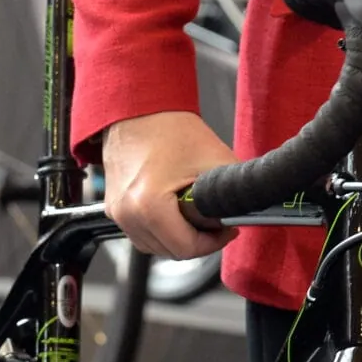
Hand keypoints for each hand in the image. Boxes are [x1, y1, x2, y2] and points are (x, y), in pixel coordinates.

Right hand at [100, 111, 237, 258]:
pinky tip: (175, 211)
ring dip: (178, 238)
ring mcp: (117, 212)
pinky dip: (161, 230)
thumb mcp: (214, 160)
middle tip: (215, 222)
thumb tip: (248, 214)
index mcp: (148, 205)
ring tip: (195, 214)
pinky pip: (141, 234)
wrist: (139, 109)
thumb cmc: (170, 128)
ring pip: (155, 247)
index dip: (215, 242)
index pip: (187, 249)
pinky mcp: (113, 208)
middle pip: (170, 251)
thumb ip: (233, 194)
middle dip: (198, 240)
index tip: (227, 228)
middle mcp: (127, 213)